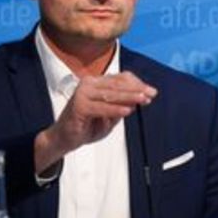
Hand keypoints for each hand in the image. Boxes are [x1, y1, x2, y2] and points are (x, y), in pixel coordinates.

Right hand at [35, 70, 156, 174]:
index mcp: (96, 82)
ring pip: (111, 94)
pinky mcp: (78, 106)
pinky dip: (115, 109)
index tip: (152, 92)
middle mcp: (88, 84)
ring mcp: (82, 94)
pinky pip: (101, 107)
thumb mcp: (111, 114)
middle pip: (117, 85)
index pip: (121, 79)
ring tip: (143, 100)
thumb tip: (142, 96)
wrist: (65, 139)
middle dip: (136, 90)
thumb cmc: (88, 125)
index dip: (137, 84)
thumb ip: (123, 104)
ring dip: (129, 97)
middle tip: (151, 95)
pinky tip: (127, 111)